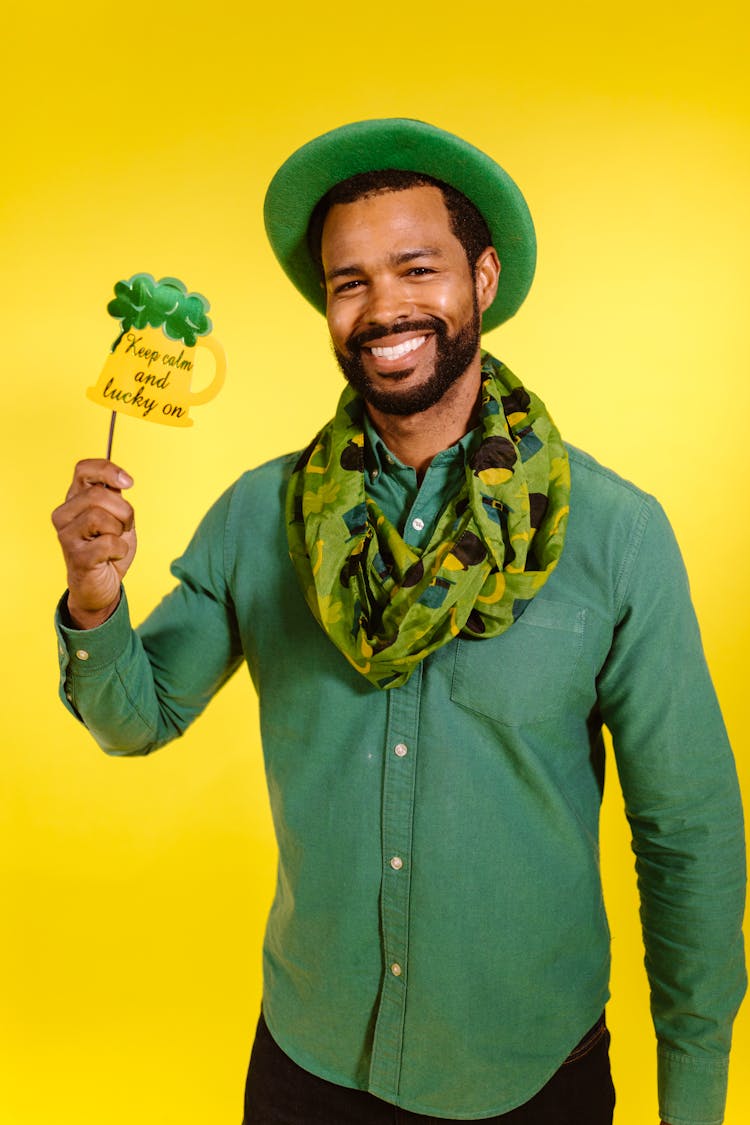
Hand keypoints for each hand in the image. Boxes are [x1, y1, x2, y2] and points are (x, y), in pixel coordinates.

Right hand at [52, 459, 135, 628]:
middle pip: (98, 494)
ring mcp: (67, 535)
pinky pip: (108, 543)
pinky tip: (112, 556)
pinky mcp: (76, 556)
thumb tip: (122, 480)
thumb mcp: (116, 517)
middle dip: (123, 510)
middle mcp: (64, 514)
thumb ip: (114, 497)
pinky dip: (120, 550)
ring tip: (116, 542)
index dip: (108, 470)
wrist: (102, 586)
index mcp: (74, 500)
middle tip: (125, 526)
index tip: (128, 483)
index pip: (83, 469)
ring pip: (101, 517)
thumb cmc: (108, 549)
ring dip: (120, 531)